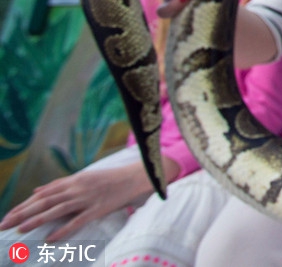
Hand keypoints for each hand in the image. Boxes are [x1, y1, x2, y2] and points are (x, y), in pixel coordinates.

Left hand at [0, 164, 150, 241]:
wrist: (135, 177)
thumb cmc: (109, 178)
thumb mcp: (83, 177)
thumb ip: (60, 185)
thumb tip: (37, 191)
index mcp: (73, 180)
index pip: (42, 194)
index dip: (24, 205)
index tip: (8, 215)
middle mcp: (77, 188)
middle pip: (45, 202)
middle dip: (23, 213)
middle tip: (5, 224)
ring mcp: (87, 198)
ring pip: (57, 210)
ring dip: (37, 220)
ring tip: (21, 229)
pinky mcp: (98, 208)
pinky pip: (78, 220)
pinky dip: (63, 230)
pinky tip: (50, 238)